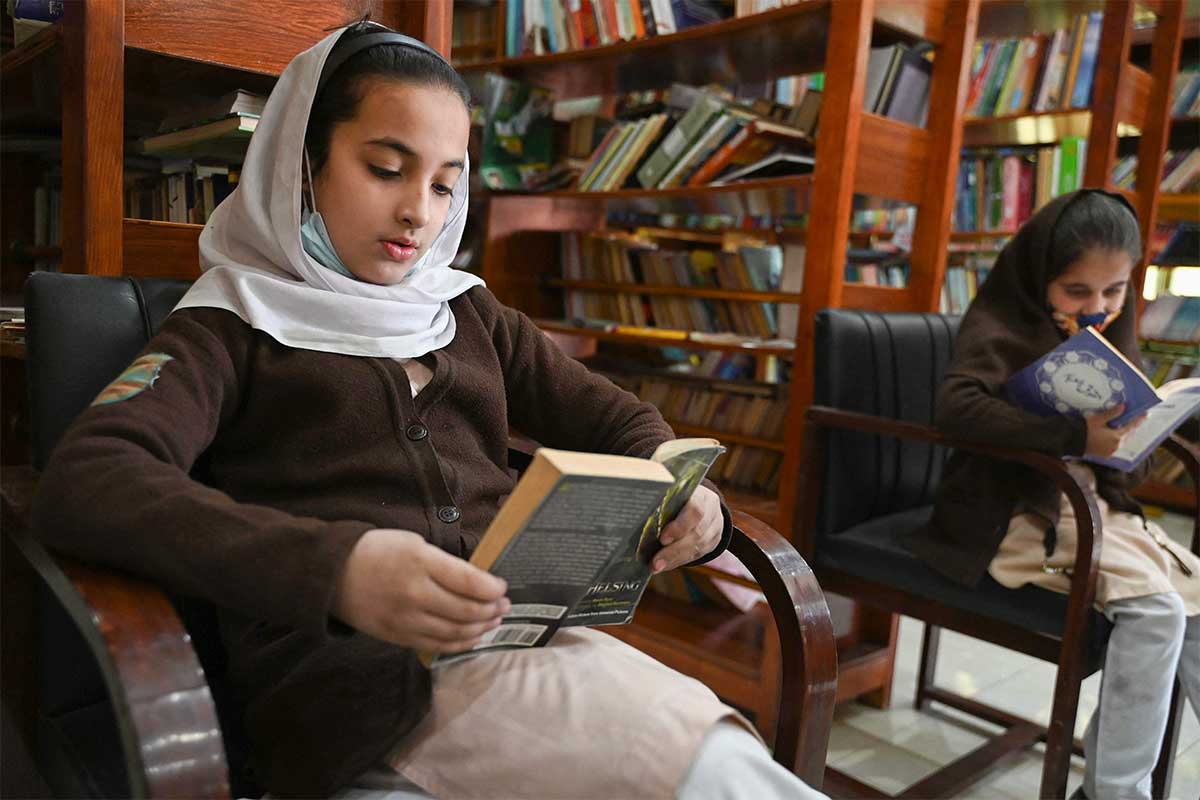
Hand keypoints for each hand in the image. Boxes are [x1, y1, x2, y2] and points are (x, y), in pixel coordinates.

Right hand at [333, 528, 509, 652]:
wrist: (333, 574)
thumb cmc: (378, 551)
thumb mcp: (413, 543)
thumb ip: (444, 563)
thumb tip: (477, 582)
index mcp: (420, 563)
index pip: (468, 581)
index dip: (492, 588)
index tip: (502, 587)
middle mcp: (414, 594)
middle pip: (465, 610)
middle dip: (492, 610)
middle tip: (505, 605)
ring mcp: (405, 620)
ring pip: (454, 633)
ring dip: (481, 628)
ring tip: (495, 621)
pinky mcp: (397, 637)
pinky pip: (436, 646)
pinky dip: (460, 644)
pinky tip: (473, 637)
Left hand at [652, 485, 722, 572]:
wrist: (702, 501)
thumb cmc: (678, 496)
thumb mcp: (671, 494)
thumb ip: (660, 503)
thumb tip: (635, 517)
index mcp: (700, 494)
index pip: (694, 510)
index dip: (680, 526)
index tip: (662, 539)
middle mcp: (711, 510)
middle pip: (696, 533)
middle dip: (674, 550)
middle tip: (655, 562)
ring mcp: (715, 527)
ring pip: (698, 547)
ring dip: (675, 559)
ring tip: (656, 567)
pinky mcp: (713, 542)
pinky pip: (697, 555)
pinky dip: (679, 561)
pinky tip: (665, 565)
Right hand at [1084, 404, 1144, 458]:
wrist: (1073, 441)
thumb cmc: (1085, 430)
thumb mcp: (1098, 419)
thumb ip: (1112, 413)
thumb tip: (1123, 406)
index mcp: (1117, 437)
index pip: (1131, 427)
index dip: (1139, 420)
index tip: (1146, 414)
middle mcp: (1116, 446)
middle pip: (1126, 435)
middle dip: (1129, 427)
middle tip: (1132, 420)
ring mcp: (1111, 452)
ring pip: (1120, 441)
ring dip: (1121, 434)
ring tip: (1119, 427)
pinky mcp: (1105, 455)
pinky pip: (1114, 446)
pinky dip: (1114, 441)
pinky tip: (1110, 436)